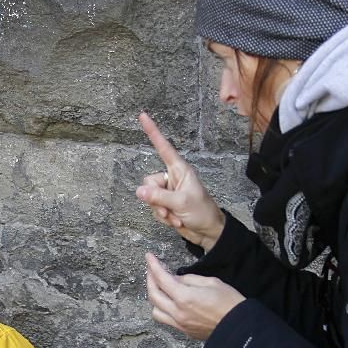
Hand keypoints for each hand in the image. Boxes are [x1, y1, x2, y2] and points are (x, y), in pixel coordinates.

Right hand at [135, 112, 225, 250]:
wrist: (208, 231)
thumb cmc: (202, 212)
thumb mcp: (181, 202)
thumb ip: (159, 196)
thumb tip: (139, 191)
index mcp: (180, 170)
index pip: (163, 147)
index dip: (153, 131)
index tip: (143, 115)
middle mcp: (172, 178)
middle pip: (149, 181)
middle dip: (155, 198)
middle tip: (168, 208)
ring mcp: (168, 192)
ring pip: (149, 197)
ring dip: (160, 211)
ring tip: (175, 216)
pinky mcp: (166, 205)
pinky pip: (153, 208)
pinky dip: (162, 217)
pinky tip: (176, 221)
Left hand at [146, 252, 244, 339]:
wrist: (239, 327)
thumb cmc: (230, 303)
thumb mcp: (211, 282)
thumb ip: (189, 279)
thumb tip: (175, 279)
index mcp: (184, 298)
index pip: (161, 279)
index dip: (153, 266)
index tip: (149, 258)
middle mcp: (178, 312)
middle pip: (153, 295)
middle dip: (150, 280)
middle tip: (152, 270)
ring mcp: (180, 324)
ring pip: (156, 311)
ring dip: (155, 298)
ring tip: (160, 288)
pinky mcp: (185, 331)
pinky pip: (166, 319)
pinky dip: (164, 309)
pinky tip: (170, 301)